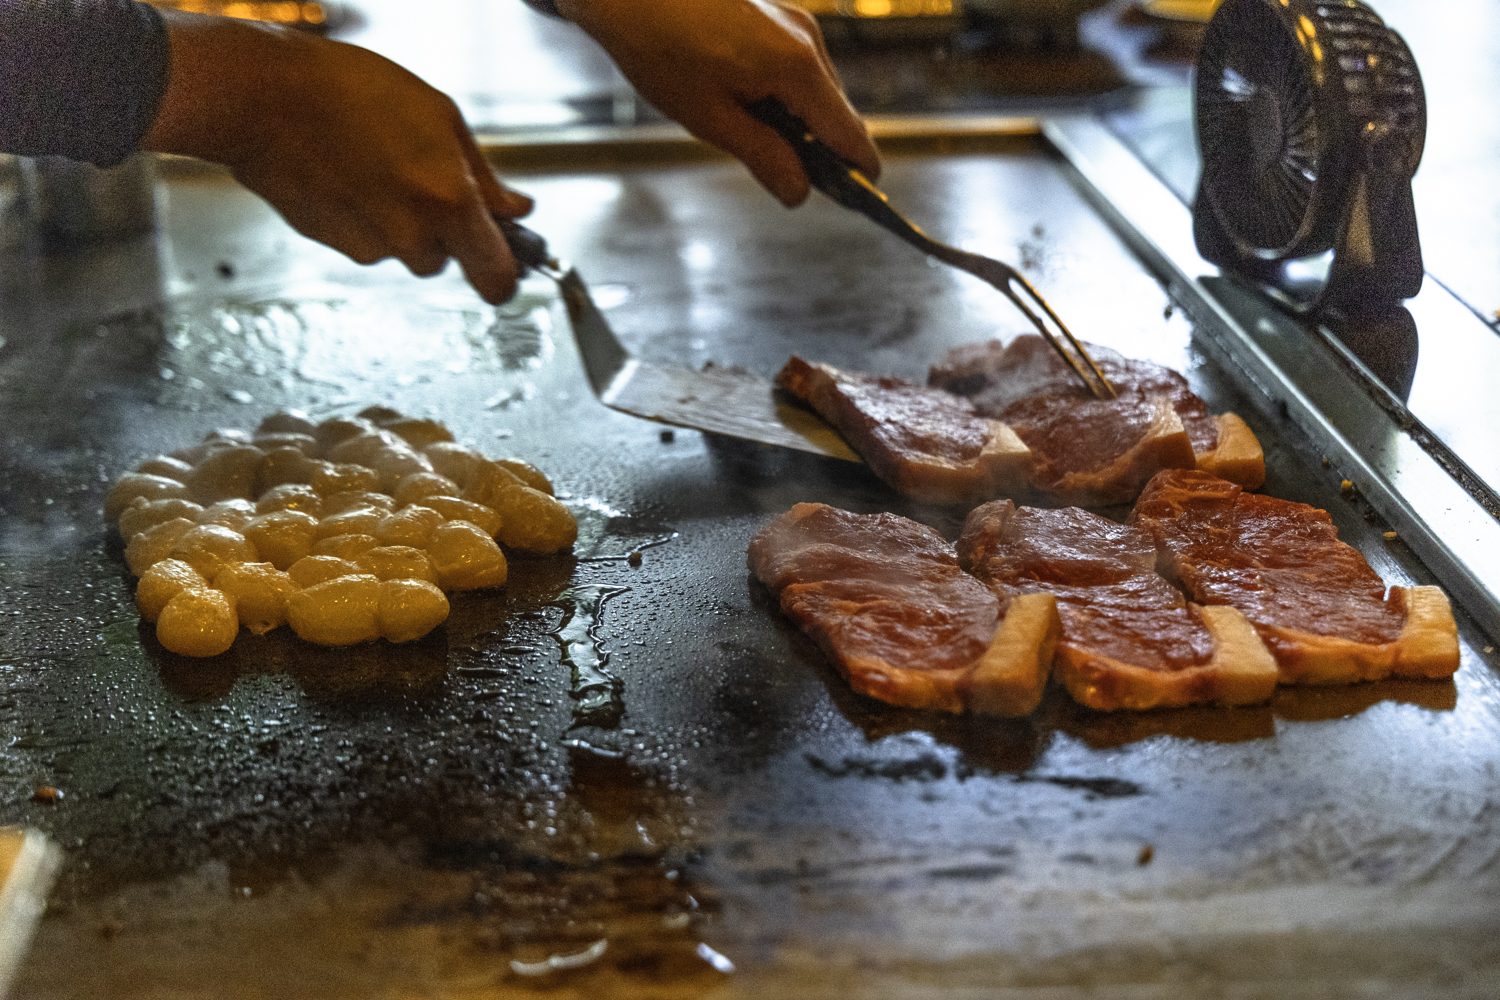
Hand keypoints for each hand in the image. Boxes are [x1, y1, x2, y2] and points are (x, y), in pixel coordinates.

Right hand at [143, 12, 527, 303]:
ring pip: (402, 252)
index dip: (505, 274)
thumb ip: (485, 175)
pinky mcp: (330, 245)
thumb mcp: (439, 115)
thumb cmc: (351, 91)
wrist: (262, 95)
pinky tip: (347, 173)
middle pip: (445, 262)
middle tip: (420, 179)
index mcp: (449, 203)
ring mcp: (366, 246)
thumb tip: (517, 209)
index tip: (505, 261)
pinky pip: (363, 242)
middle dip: (442, 231)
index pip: (496, 279)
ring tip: (376, 165)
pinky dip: (362, 217)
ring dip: (400, 223)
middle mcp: (411, 236)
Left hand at [556, 0, 880, 205]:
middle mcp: (807, 40)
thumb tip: (800, 193)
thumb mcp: (711, 119)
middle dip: (819, 149)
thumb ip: (764, 157)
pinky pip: (798, 68)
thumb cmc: (662, 48)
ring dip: (797, 122)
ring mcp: (795, 23)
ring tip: (746, 131)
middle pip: (837, 113)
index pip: (849, 133)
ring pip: (817, 91)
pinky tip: (742, 101)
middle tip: (784, 178)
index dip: (856, 171)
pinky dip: (784, 96)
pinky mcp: (779, 16)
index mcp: (796, 68)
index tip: (856, 199)